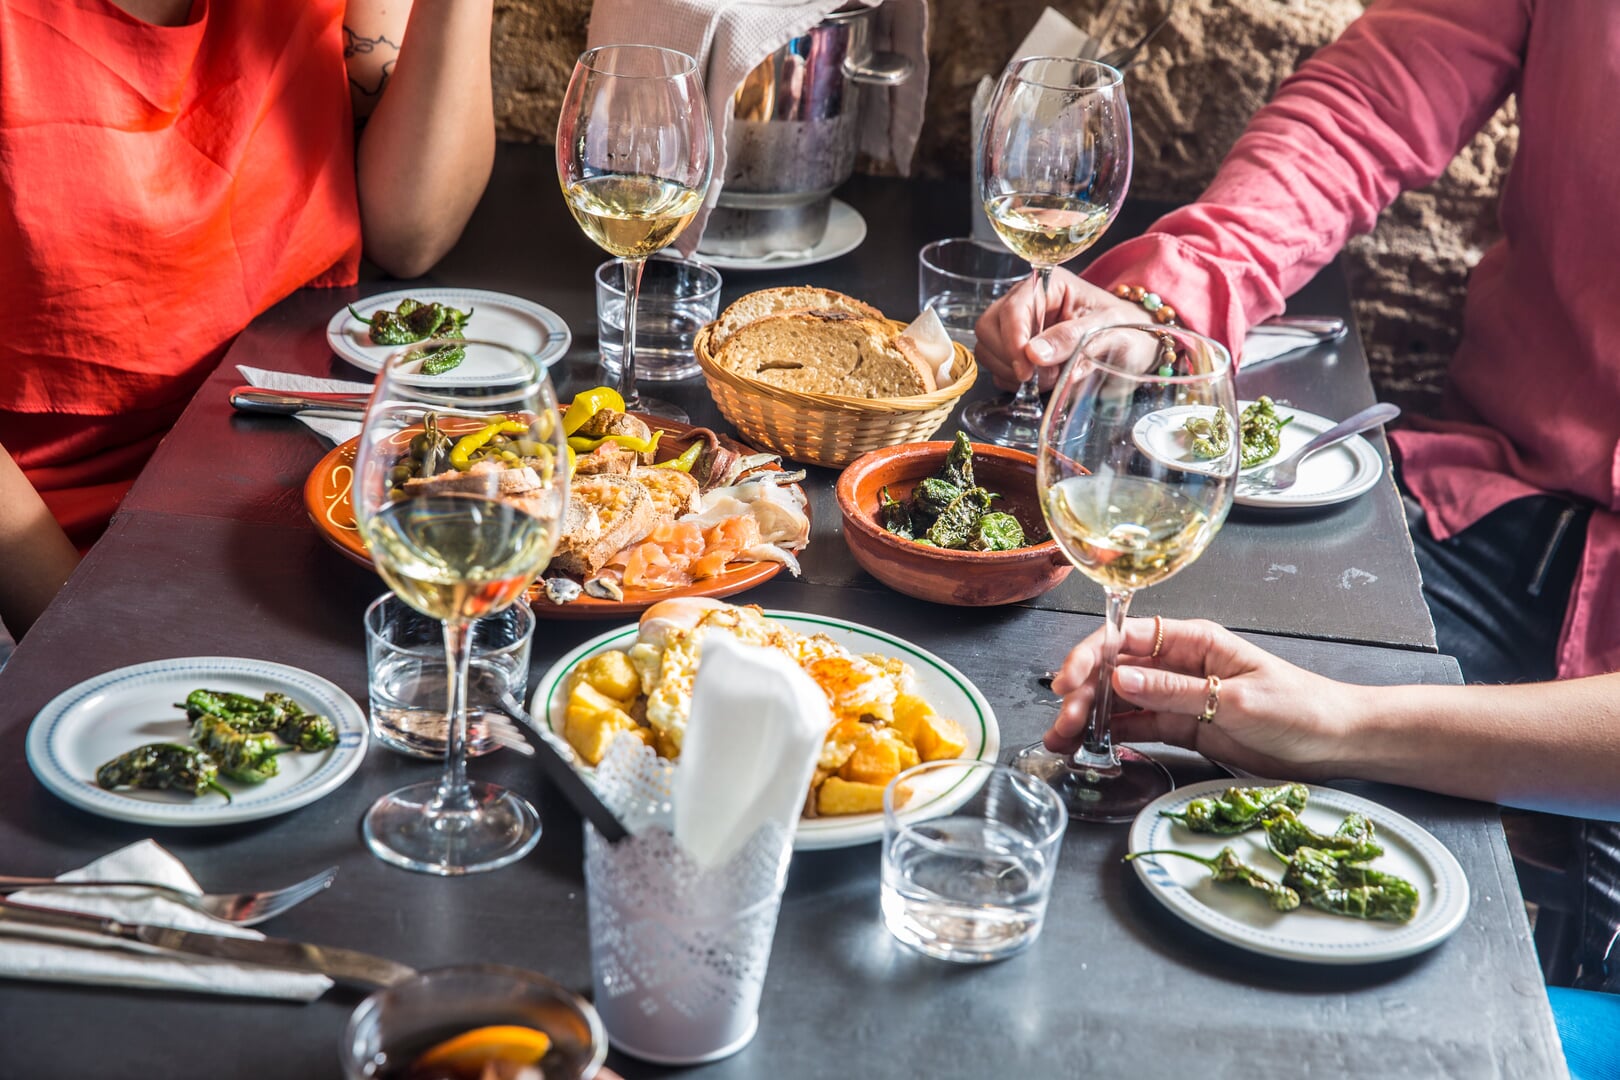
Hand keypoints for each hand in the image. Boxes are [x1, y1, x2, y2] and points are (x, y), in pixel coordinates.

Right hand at [973, 268, 1150, 390]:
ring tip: (1046, 378)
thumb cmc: (1127, 330)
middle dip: (1009, 357)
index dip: (1013, 340)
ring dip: (1010, 370)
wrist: (1137, 347)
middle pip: (989, 326)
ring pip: (987, 348)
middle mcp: (1028, 303)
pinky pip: (995, 367)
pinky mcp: (1017, 352)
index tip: (1027, 370)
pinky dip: (1010, 380)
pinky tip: (1036, 383)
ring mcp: (1019, 328)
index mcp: (1049, 286)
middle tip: (1038, 376)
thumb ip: (1071, 339)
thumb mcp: (1108, 331)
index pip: (1012, 308)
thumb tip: (1033, 354)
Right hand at [1047, 618, 1357, 780]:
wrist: (1336, 743)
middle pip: (1114, 671)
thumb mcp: (1236, 699)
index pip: (1127, 637)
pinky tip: (1090, 750)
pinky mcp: (1182, 727)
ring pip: (1119, 702)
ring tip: (1062, 743)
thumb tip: (1120, 677)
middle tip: (1061, 727)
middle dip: (1082, 696)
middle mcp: (1178, 664)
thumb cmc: (1300, 708)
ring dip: (1089, 720)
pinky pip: (1137, 728)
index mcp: (1193, 641)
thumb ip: (1175, 690)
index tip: (1068, 681)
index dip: (1091, 655)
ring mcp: (1177, 696)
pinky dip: (1111, 738)